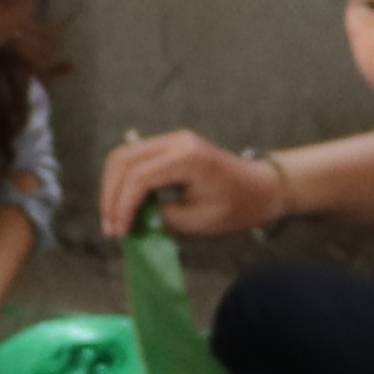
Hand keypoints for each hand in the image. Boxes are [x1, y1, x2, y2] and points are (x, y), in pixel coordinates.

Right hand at [99, 132, 287, 239]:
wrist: (262, 187)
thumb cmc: (239, 207)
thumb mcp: (200, 221)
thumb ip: (163, 219)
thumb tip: (131, 222)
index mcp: (188, 158)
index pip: (139, 177)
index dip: (122, 207)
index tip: (119, 233)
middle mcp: (176, 142)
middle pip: (123, 160)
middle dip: (110, 196)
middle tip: (110, 228)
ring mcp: (171, 140)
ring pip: (123, 157)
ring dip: (113, 188)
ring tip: (114, 219)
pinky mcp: (169, 147)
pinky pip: (135, 160)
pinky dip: (124, 182)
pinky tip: (125, 207)